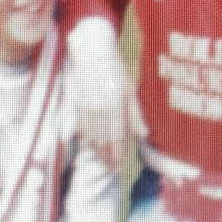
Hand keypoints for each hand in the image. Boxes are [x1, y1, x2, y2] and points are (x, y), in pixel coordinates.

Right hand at [70, 19, 146, 170]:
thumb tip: (144, 134)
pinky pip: (81, 127)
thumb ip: (136, 113)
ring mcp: (87, 107)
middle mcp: (101, 109)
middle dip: (109, 157)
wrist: (92, 52)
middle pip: (104, 141)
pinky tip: (90, 146)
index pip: (118, 137)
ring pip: (92, 136)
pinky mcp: (77, 104)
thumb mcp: (130, 88)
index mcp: (116, 105)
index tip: (121, 166)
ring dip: (98, 151)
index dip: (119, 154)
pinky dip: (86, 139)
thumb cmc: (115, 69)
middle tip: (113, 169)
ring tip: (103, 161)